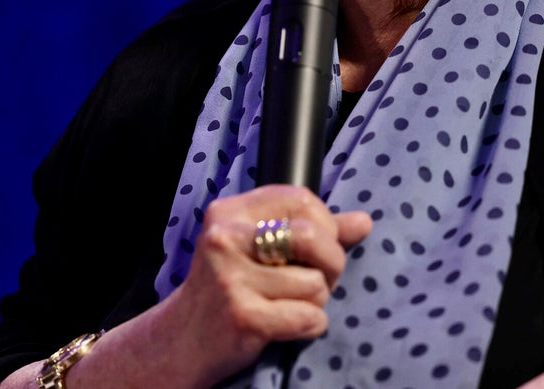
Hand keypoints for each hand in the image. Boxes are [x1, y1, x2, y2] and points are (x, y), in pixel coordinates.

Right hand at [0, 185, 370, 388]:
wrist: (180, 343)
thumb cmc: (228, 291)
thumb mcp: (260, 251)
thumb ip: (311, 232)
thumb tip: (363, 221)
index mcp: (229, 213)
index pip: (301, 200)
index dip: (325, 224)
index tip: (319, 247)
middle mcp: (225, 240)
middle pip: (313, 237)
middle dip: (331, 263)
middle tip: (318, 280)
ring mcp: (231, 280)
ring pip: (315, 283)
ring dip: (316, 301)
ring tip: (289, 306)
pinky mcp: (243, 317)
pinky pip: (309, 316)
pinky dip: (309, 326)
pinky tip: (286, 327)